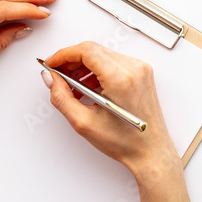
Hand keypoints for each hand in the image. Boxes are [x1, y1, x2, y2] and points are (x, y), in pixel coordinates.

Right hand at [42, 41, 177, 174]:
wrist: (151, 151)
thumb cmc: (125, 142)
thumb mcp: (83, 122)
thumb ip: (61, 97)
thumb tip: (50, 78)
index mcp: (120, 78)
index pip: (87, 50)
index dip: (64, 54)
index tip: (51, 63)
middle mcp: (133, 69)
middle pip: (95, 50)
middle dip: (72, 60)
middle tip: (58, 75)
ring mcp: (141, 69)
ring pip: (104, 55)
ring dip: (84, 66)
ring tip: (72, 86)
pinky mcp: (142, 73)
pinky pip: (114, 63)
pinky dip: (98, 71)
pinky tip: (88, 88)